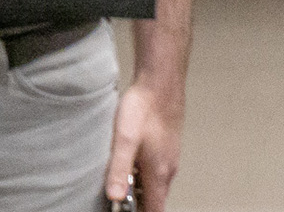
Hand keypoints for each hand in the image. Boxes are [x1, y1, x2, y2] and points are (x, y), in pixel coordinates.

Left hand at [105, 82, 181, 211]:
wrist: (159, 84)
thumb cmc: (142, 110)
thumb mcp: (124, 140)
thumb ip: (120, 170)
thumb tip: (115, 197)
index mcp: (159, 173)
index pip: (156, 209)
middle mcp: (168, 169)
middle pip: (155, 199)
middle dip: (138, 205)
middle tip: (117, 203)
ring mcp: (168, 158)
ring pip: (155, 184)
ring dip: (140, 190)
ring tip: (120, 185)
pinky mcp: (165, 147)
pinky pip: (155, 170)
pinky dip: (142, 175)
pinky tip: (127, 164)